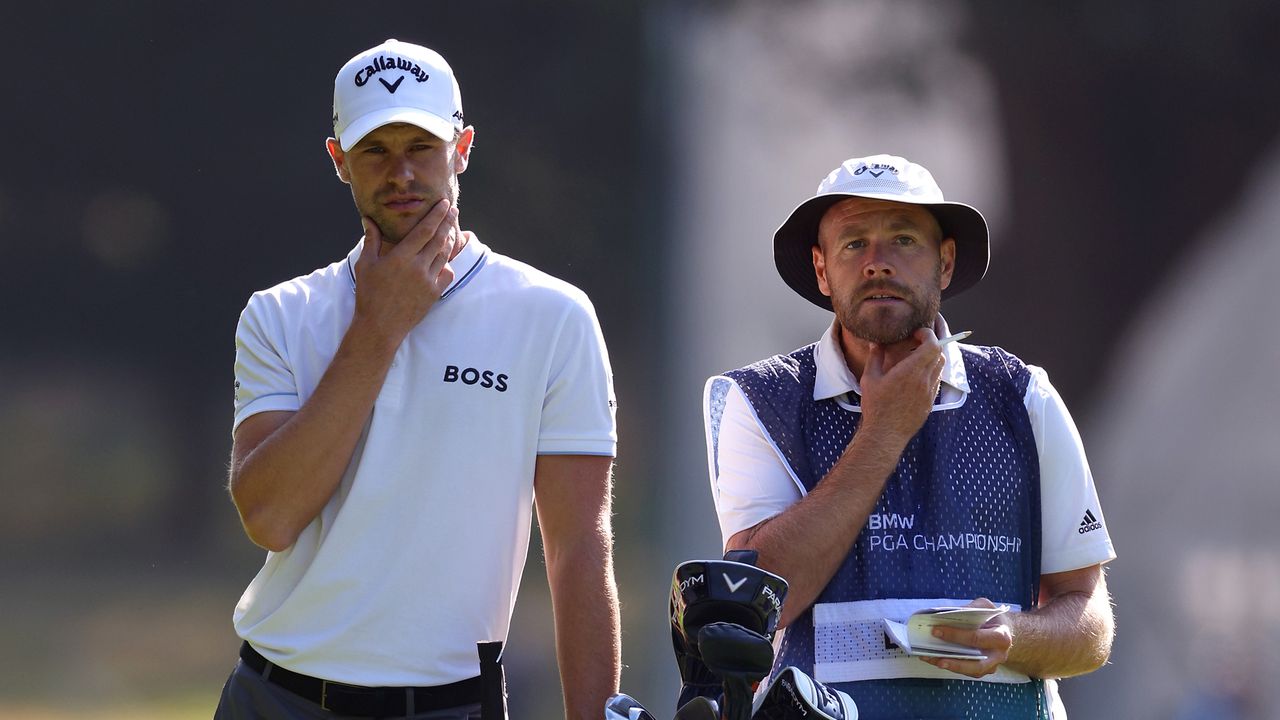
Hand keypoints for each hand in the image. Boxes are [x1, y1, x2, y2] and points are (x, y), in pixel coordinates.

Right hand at [351, 199, 457, 345]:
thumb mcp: (365, 265)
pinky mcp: (434, 294)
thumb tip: (368, 219)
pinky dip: (446, 265)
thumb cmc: (369, 294)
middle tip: (453, 210)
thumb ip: (371, 240)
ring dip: (448, 241)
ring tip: (450, 229)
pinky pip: (446, 274)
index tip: (444, 204)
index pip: (424, 230)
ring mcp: (428, 281)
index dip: (436, 215)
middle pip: (439, 239)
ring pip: (444, 255)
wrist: (380, 326)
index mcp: (401, 257)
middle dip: (447, 222)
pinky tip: (444, 259)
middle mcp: (418, 267)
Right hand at [857, 327, 944, 442]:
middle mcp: (924, 379)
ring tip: (916, 359)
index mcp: (911, 370)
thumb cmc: (876, 406)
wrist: (886, 433)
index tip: (917, 333)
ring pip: (940, 367)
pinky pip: (936, 381)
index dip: (928, 334)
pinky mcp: (930, 402)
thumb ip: (875, 357)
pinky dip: (931, 373)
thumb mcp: (869, 379)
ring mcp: (930, 392)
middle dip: (930, 344)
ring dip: (932, 358)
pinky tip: (916, 376)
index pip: (932, 344)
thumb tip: (875, 343)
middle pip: (939, 354)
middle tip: (917, 343)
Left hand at [919, 598, 1012, 677]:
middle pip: (976, 663)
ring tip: (929, 658)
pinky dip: (949, 665)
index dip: (955, 635)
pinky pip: (965, 671)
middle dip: (952, 658)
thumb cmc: (992, 617)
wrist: (1005, 630)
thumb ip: (969, 608)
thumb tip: (946, 613)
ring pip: (969, 671)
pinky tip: (934, 659)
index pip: (976, 638)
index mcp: (1001, 637)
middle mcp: (998, 655)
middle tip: (931, 652)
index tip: (935, 630)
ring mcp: (991, 666)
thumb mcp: (985, 606)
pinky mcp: (982, 670)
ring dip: (948, 665)